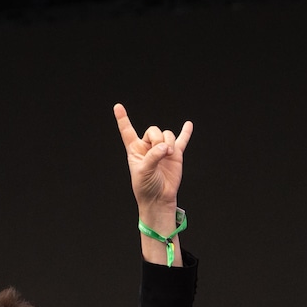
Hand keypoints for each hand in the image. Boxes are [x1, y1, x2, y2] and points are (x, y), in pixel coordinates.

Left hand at [114, 103, 189, 221]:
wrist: (159, 199)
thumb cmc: (146, 187)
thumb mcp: (143, 171)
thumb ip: (153, 156)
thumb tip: (166, 147)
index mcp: (135, 150)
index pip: (127, 131)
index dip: (123, 119)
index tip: (117, 107)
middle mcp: (148, 147)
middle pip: (154, 130)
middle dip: (157, 139)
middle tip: (159, 153)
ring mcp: (162, 150)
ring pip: (167, 135)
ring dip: (169, 143)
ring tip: (168, 156)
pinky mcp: (175, 155)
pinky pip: (181, 140)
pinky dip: (185, 133)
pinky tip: (188, 125)